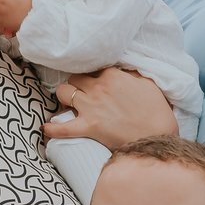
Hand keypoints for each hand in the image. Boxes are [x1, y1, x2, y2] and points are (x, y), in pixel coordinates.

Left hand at [44, 66, 177, 149]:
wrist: (158, 135)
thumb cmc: (156, 111)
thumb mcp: (147, 84)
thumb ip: (131, 74)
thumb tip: (122, 71)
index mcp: (112, 75)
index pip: (91, 69)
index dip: (91, 78)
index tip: (94, 85)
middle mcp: (99, 88)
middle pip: (74, 79)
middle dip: (75, 86)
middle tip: (80, 95)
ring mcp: (92, 107)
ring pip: (63, 93)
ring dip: (64, 98)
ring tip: (68, 105)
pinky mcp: (89, 127)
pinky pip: (62, 127)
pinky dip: (52, 128)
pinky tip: (46, 128)